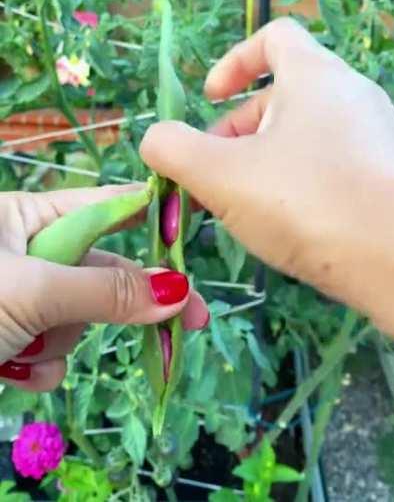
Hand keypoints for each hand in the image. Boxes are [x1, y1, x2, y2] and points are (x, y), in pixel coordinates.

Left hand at [0, 184, 207, 389]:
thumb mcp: (33, 290)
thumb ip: (105, 291)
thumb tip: (178, 291)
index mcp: (26, 217)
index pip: (103, 206)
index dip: (150, 210)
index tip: (195, 219)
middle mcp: (26, 251)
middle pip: (99, 272)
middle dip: (120, 303)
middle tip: (190, 319)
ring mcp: (19, 296)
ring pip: (75, 317)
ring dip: (56, 340)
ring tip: (19, 347)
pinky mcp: (13, 337)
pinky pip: (51, 350)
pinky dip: (39, 365)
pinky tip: (10, 369)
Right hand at [140, 18, 393, 336]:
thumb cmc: (307, 201)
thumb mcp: (220, 175)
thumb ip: (173, 150)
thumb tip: (154, 140)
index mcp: (315, 74)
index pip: (274, 37)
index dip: (233, 61)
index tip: (210, 98)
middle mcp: (352, 94)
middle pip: (284, 92)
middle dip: (238, 127)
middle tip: (215, 173)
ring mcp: (377, 135)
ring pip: (306, 133)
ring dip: (265, 159)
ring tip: (242, 205)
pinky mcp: (387, 175)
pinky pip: (332, 162)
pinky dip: (300, 180)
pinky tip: (287, 224)